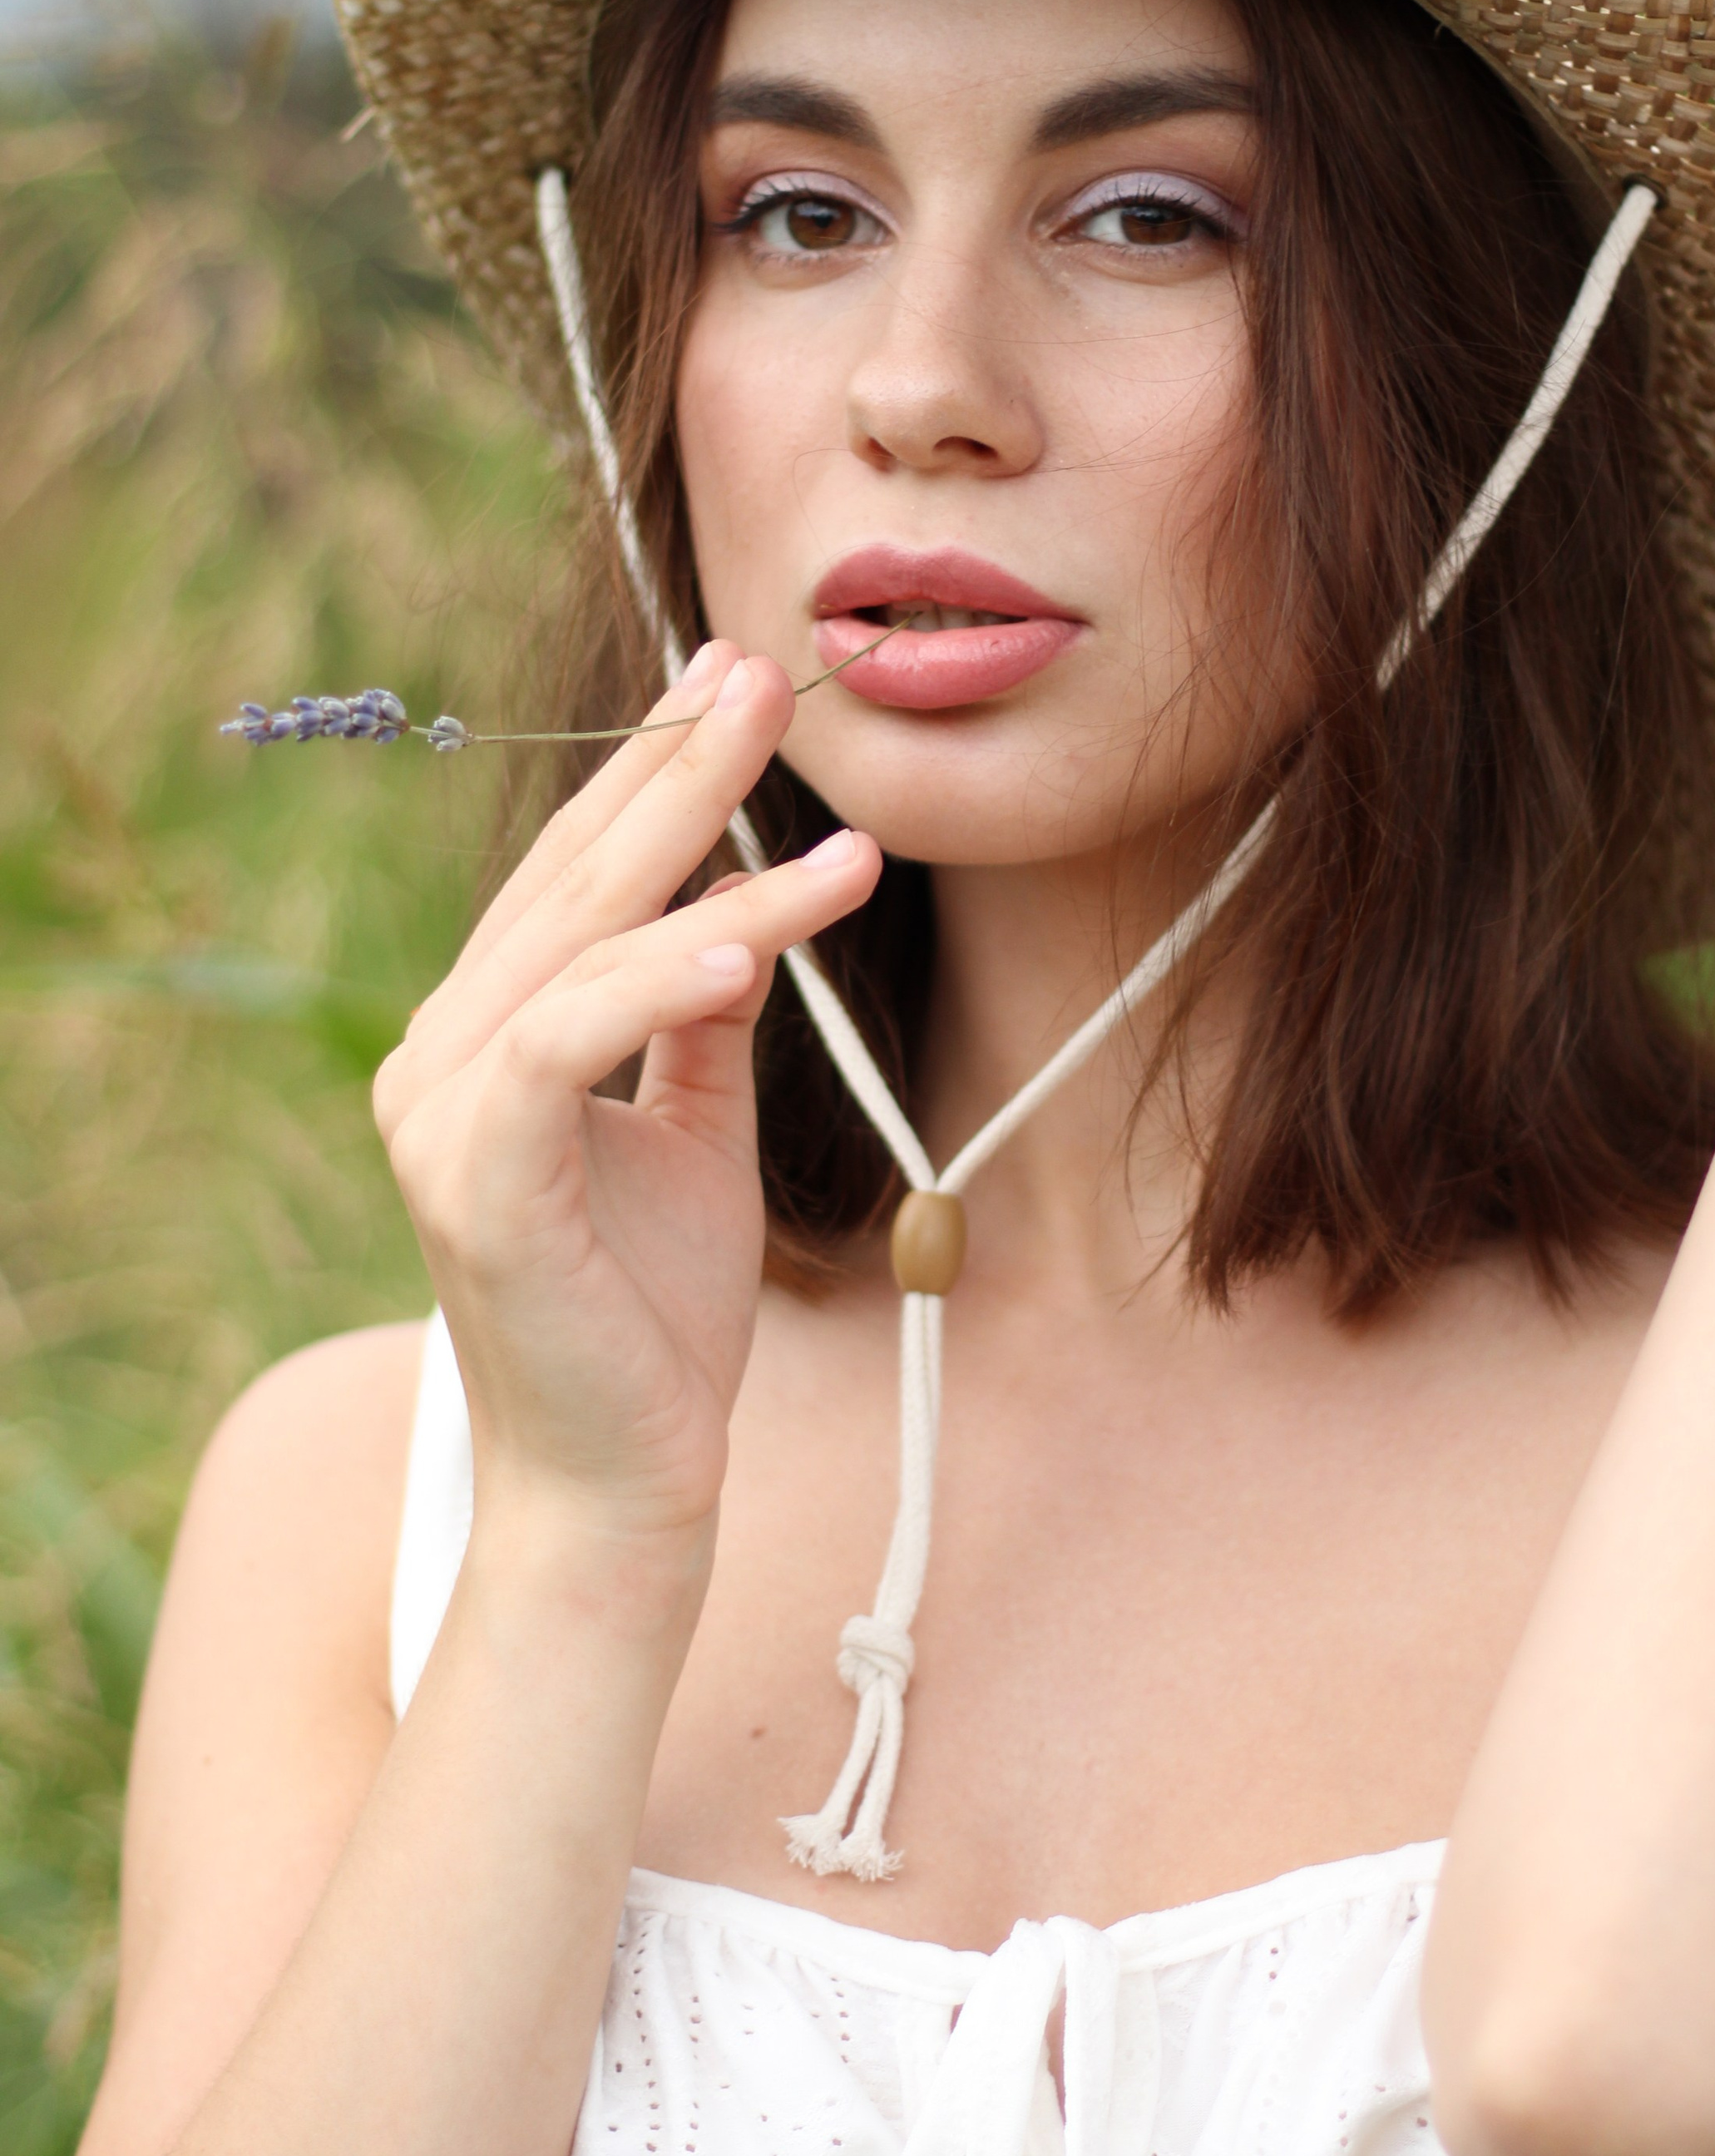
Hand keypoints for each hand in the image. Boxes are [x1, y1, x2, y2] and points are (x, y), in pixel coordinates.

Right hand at [372, 644, 880, 1555]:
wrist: (624, 1478)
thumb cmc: (654, 1311)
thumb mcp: (695, 1128)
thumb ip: (700, 1017)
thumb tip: (747, 910)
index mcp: (480, 1038)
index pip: (571, 877)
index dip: (650, 777)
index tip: (732, 684)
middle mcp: (438, 1058)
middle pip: (572, 884)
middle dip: (677, 774)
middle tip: (764, 677)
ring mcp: (442, 1115)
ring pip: (580, 948)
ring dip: (709, 869)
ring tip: (835, 829)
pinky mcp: (479, 1178)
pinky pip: (573, 1041)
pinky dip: (670, 980)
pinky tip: (763, 941)